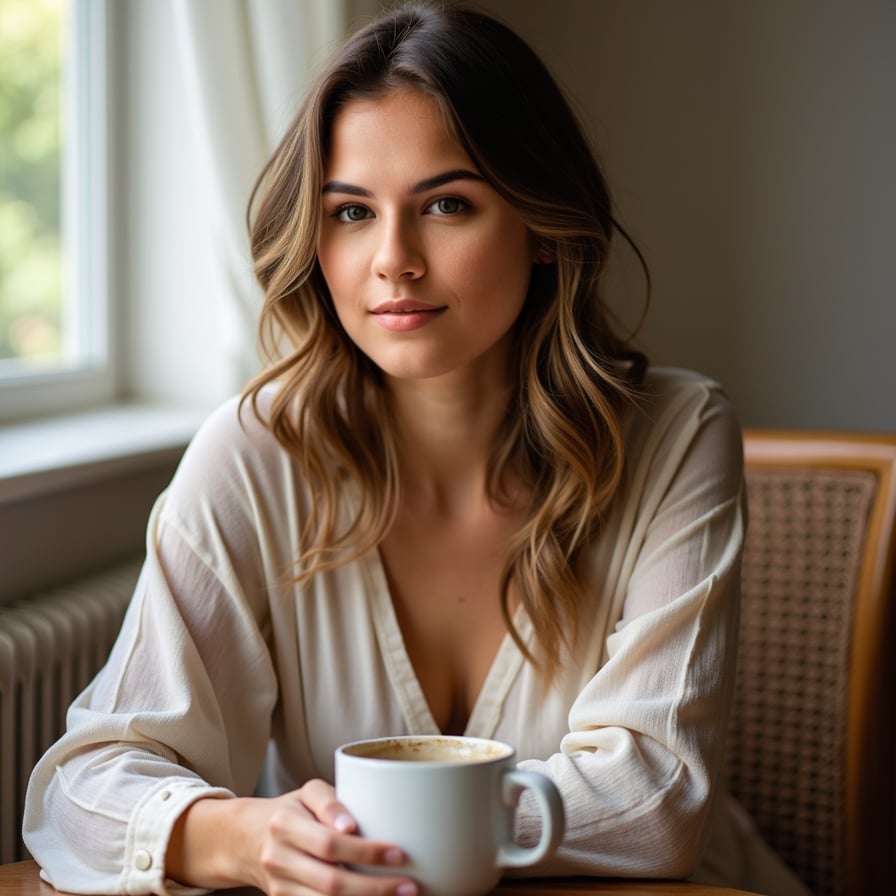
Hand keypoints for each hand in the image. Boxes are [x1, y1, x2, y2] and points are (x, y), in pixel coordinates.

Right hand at [167, 780, 417, 895]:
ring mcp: (281, 887)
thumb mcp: (307, 793)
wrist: (246, 839)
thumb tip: (352, 824)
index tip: (398, 853)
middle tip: (409, 885)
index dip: (364, 852)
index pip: (329, 844)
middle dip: (374, 888)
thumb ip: (331, 801)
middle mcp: (279, 859)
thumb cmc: (290, 811)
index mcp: (285, 825)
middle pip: (331, 882)